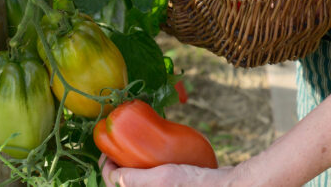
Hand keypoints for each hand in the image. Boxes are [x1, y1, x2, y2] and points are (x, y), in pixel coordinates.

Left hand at [100, 155, 235, 186]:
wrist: (223, 185)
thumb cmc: (194, 184)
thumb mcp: (162, 179)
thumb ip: (136, 180)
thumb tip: (114, 176)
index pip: (114, 185)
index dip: (106, 169)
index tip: (107, 152)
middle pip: (125, 184)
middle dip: (119, 168)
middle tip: (118, 148)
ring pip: (139, 181)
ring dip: (133, 167)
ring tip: (133, 149)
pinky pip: (154, 178)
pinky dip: (149, 168)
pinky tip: (154, 154)